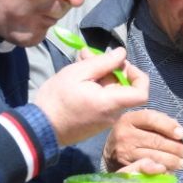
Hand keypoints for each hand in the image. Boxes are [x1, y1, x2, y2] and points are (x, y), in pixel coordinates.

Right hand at [34, 47, 149, 145]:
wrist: (40, 128)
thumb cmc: (56, 99)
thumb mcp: (77, 73)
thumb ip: (103, 62)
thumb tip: (122, 54)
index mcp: (111, 103)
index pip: (142, 93)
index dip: (138, 76)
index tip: (121, 65)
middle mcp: (113, 115)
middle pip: (124, 89)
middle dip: (110, 69)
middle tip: (88, 56)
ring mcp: (105, 122)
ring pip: (112, 93)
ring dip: (100, 76)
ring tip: (80, 62)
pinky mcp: (96, 124)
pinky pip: (104, 102)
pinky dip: (96, 88)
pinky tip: (79, 78)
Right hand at [102, 109, 182, 171]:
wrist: (111, 154)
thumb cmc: (133, 137)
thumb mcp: (141, 124)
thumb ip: (159, 123)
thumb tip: (179, 132)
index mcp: (129, 119)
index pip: (151, 118)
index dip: (168, 126)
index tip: (181, 134)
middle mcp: (124, 134)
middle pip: (155, 140)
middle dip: (175, 148)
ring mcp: (124, 152)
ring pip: (153, 156)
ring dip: (171, 161)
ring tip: (181, 163)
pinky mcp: (124, 167)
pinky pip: (148, 169)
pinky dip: (161, 171)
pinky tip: (168, 170)